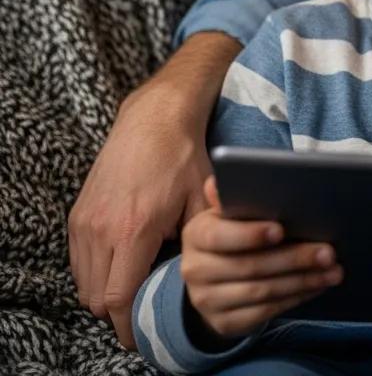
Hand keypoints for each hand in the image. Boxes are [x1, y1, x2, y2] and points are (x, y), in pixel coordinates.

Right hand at [68, 83, 213, 347]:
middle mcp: (102, 230)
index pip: (119, 299)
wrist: (153, 119)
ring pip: (84, 283)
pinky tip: (121, 263)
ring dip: (104, 293)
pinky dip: (95, 272)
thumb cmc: (184, 157)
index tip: (142, 334)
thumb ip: (203, 240)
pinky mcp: (78, 214)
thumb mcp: (202, 199)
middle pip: (97, 299)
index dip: (128, 325)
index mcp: (134, 230)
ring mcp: (85, 222)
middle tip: (144, 308)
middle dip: (118, 312)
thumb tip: (212, 272)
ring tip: (135, 286)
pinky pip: (78, 261)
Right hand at [181, 176, 342, 341]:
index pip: (219, 235)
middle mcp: (195, 270)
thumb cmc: (230, 232)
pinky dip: (295, 298)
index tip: (281, 229)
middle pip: (250, 266)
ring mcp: (206, 301)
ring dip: (303, 280)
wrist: (210, 278)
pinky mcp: (223, 323)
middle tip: (328, 251)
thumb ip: (233, 197)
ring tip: (333, 270)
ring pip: (262, 292)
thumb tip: (228, 176)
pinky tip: (317, 286)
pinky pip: (264, 312)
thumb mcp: (228, 212)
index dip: (250, 234)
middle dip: (294, 258)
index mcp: (196, 234)